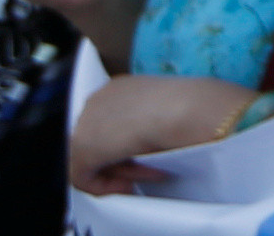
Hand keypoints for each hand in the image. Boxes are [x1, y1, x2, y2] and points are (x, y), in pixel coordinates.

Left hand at [68, 72, 255, 195]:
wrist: (185, 109)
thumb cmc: (192, 108)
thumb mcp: (168, 114)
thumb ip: (152, 123)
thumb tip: (149, 145)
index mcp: (121, 87)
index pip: (113, 121)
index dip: (129, 145)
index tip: (150, 158)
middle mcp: (99, 99)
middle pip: (99, 140)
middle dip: (120, 159)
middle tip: (147, 171)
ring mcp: (85, 121)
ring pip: (93, 157)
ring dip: (119, 171)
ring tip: (147, 174)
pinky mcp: (81, 148)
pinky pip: (84, 176)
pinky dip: (105, 186)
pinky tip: (130, 185)